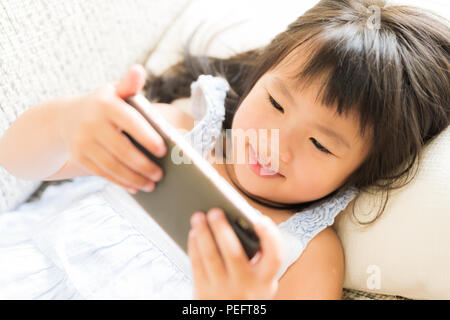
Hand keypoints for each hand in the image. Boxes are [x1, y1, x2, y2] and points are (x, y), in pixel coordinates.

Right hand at [57, 64, 166, 192]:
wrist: (67, 117)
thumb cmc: (104, 104)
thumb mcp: (114, 91)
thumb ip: (129, 84)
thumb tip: (138, 70)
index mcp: (106, 104)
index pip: (131, 123)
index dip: (147, 138)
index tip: (163, 151)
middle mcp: (92, 123)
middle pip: (122, 150)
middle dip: (144, 165)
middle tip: (161, 175)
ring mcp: (83, 142)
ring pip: (113, 165)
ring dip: (134, 178)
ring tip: (152, 185)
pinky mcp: (79, 157)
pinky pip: (103, 173)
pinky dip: (121, 182)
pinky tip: (135, 187)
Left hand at [188, 208, 283, 299]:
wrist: (233, 317)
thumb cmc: (248, 289)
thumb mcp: (261, 278)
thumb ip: (257, 254)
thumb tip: (237, 220)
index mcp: (265, 279)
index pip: (275, 257)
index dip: (269, 237)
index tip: (260, 220)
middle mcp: (246, 286)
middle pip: (234, 253)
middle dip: (222, 229)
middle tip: (215, 211)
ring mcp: (224, 291)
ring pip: (211, 257)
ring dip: (203, 234)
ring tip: (198, 216)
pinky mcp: (204, 294)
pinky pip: (197, 266)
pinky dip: (194, 247)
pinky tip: (194, 234)